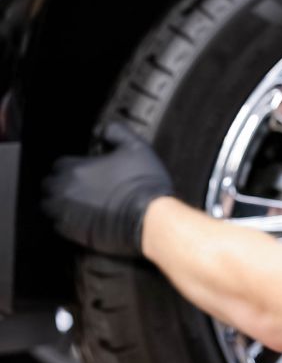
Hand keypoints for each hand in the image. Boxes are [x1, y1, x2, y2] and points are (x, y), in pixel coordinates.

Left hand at [42, 122, 173, 256]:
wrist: (150, 218)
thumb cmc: (143, 182)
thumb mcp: (137, 147)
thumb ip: (117, 132)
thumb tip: (103, 129)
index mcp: (75, 169)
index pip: (59, 164)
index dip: (72, 166)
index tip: (86, 170)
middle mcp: (64, 191)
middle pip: (49, 185)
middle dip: (60, 184)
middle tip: (80, 187)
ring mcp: (67, 213)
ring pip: (49, 206)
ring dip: (59, 203)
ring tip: (77, 203)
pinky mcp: (73, 233)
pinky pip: (58, 225)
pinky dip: (66, 221)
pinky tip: (82, 218)